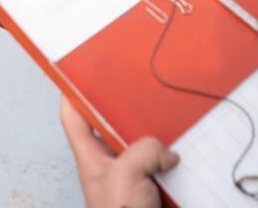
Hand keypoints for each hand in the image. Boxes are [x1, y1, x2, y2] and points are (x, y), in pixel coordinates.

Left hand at [60, 96, 178, 207]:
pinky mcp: (153, 184)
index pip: (75, 119)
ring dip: (156, 135)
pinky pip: (163, 161)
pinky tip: (184, 146)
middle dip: (127, 109)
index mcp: (92, 158)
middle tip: (138, 87)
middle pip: (115, 125)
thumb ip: (142, 151)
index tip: (81, 73)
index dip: (74, 94)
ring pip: (144, 143)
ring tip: (167, 117)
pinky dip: (173, 155)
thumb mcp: (125, 175)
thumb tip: (163, 149)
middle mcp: (111, 163)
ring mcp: (133, 173)